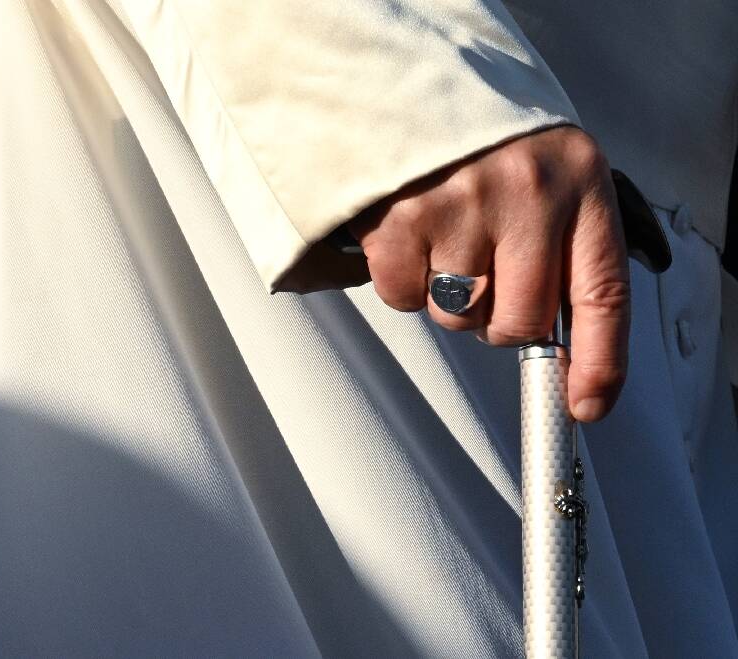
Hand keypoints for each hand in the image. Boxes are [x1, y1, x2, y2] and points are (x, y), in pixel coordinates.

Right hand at [347, 126, 628, 422]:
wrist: (405, 84)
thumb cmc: (482, 142)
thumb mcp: (546, 177)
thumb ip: (561, 250)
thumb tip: (559, 354)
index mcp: (578, 181)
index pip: (602, 293)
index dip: (599, 362)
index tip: (585, 404)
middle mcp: (527, 191)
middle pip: (519, 321)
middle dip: (497, 318)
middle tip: (481, 275)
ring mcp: (461, 204)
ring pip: (458, 315)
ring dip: (447, 296)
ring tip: (441, 239)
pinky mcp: (400, 217)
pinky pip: (402, 299)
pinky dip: (401, 282)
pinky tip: (406, 238)